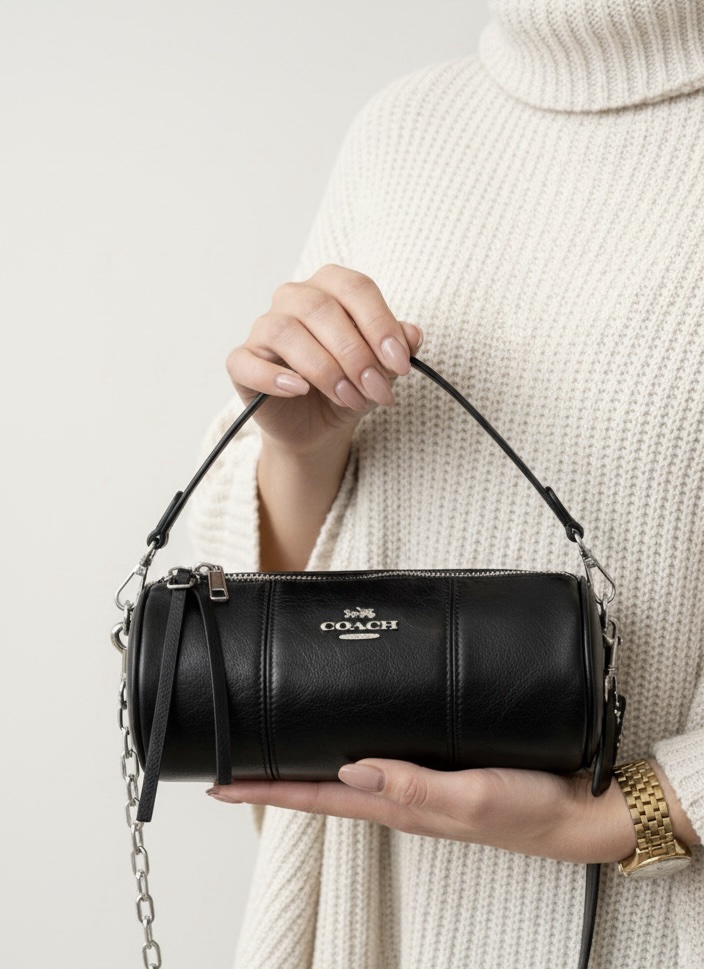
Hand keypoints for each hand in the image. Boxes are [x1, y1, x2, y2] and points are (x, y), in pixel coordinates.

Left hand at [205, 758, 638, 864]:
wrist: (573, 809)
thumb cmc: (525, 807)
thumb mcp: (469, 797)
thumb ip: (412, 786)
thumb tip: (350, 768)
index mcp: (396, 805)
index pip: (314, 796)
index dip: (264, 789)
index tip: (218, 780)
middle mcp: (396, 795)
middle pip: (318, 785)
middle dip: (272, 776)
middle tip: (230, 758)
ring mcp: (414, 783)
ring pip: (343, 772)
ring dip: (303, 763)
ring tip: (271, 745)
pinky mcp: (435, 767)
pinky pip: (379, 759)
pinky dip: (349, 748)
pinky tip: (347, 734)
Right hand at [225, 263, 423, 456]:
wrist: (319, 425)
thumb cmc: (350, 384)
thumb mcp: (382, 368)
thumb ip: (397, 347)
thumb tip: (413, 334)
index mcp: (329, 287)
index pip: (355, 288)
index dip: (380, 324)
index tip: (401, 363)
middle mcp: (293, 298)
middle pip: (322, 310)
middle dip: (357, 355)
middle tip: (378, 390)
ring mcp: (264, 328)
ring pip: (287, 332)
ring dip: (325, 369)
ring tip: (350, 398)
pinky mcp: (242, 362)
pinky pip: (248, 362)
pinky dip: (275, 377)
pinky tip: (301, 390)